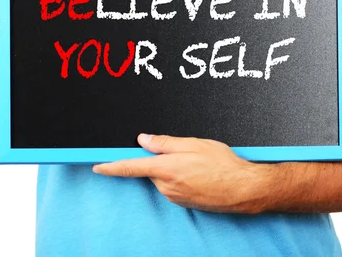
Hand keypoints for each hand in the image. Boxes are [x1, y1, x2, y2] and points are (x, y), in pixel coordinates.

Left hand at [92, 134, 274, 213]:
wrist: (244, 189)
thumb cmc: (223, 164)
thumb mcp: (194, 144)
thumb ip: (165, 142)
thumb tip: (143, 139)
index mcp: (165, 168)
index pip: (130, 167)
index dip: (111, 166)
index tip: (97, 166)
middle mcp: (166, 186)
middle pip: (151, 169)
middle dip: (161, 159)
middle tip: (185, 152)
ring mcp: (175, 197)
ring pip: (163, 177)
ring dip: (173, 169)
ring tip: (198, 164)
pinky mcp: (183, 203)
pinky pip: (173, 186)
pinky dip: (181, 178)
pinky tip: (200, 174)